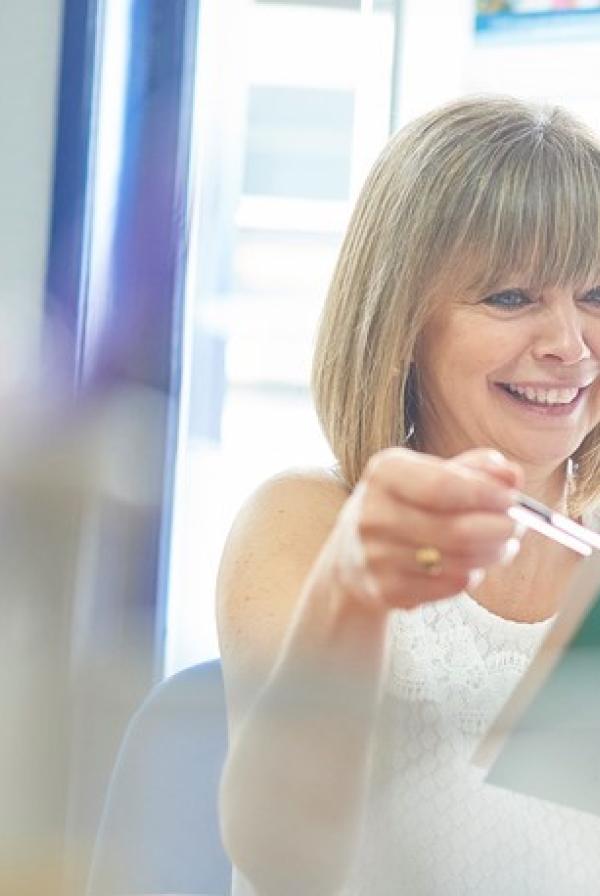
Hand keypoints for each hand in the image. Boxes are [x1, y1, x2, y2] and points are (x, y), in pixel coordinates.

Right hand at [330, 446, 523, 611]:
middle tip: (518, 525)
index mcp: (384, 473)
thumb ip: (477, 468)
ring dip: (492, 554)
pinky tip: (470, 565)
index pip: (442, 486)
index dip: (485, 494)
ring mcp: (375, 556)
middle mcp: (373, 514)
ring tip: (500, 545)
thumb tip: (513, 476)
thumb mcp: (431, 472)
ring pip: (458, 562)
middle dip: (499, 529)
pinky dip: (470, 575)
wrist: (352, 551)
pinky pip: (449, 586)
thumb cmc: (406, 503)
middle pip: (455, 531)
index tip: (513, 497)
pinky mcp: (385, 590)